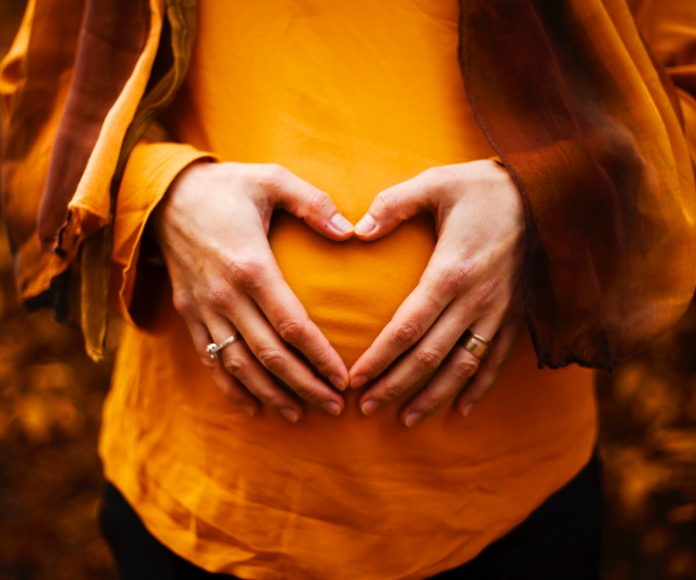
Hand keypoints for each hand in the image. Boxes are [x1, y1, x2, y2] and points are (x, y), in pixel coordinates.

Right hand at [151, 162, 352, 421]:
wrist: (164, 195)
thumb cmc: (226, 187)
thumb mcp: (271, 178)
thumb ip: (313, 202)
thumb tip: (351, 232)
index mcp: (251, 266)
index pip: (292, 325)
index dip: (319, 356)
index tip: (344, 378)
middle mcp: (226, 295)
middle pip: (269, 356)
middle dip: (304, 386)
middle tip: (334, 407)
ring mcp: (204, 309)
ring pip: (239, 366)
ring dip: (271, 395)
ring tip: (300, 415)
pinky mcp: (189, 314)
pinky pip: (210, 360)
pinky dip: (231, 388)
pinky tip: (254, 407)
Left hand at [348, 160, 524, 425]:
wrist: (551, 193)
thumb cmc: (485, 187)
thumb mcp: (436, 183)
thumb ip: (393, 204)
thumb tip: (357, 229)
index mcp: (451, 271)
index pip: (407, 328)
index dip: (380, 358)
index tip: (356, 380)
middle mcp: (476, 300)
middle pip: (430, 356)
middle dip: (396, 386)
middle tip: (366, 409)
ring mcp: (500, 312)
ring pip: (463, 366)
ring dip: (433, 396)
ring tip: (407, 420)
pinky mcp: (517, 316)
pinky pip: (497, 360)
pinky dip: (479, 387)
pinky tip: (461, 409)